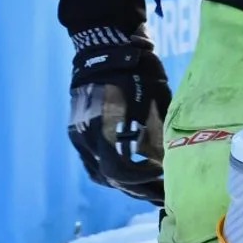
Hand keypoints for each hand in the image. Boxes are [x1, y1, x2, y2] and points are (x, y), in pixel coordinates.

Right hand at [68, 27, 168, 207]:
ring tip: (148, 188)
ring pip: (99, 174)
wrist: (105, 48)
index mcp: (104, 130)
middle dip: (139, 189)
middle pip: (110, 178)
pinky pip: (92, 163)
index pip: (120, 171)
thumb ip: (158, 136)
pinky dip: (110, 172)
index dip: (143, 180)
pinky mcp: (77, 132)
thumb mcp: (155, 102)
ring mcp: (78, 136)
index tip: (162, 174)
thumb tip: (165, 164)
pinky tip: (129, 175)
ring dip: (124, 184)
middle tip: (163, 194)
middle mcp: (86, 138)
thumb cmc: (136, 71)